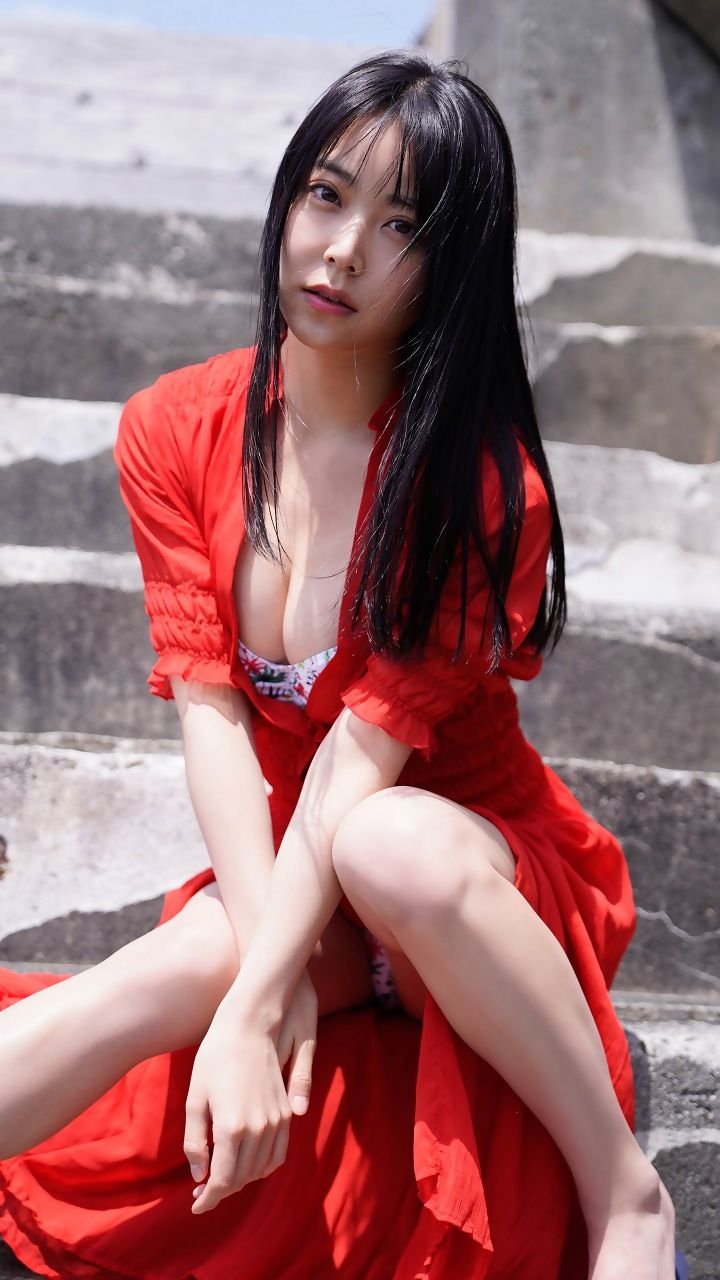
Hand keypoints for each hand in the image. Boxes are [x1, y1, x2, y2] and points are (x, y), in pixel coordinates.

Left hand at [184, 969, 317, 1213]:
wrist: (250, 1023)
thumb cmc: (214, 1057)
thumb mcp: (195, 1098)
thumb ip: (196, 1141)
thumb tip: (200, 1174)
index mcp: (232, 1127)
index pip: (223, 1181)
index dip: (208, 1198)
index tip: (195, 1206)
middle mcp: (259, 1128)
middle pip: (243, 1178)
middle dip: (222, 1190)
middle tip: (203, 1191)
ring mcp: (277, 1119)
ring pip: (263, 1168)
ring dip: (243, 1179)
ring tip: (222, 1177)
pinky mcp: (286, 1110)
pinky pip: (279, 1151)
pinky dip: (263, 1164)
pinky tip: (246, 1161)